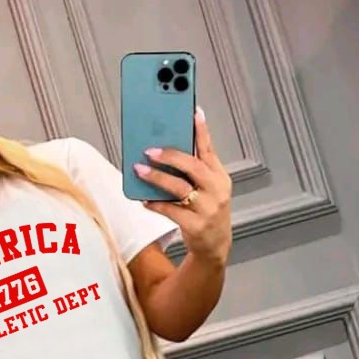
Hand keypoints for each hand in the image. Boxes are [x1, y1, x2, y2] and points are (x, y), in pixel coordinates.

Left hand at [133, 107, 232, 264]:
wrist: (215, 247)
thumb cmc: (207, 212)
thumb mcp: (209, 189)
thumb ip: (194, 171)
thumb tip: (167, 150)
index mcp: (220, 177)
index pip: (209, 149)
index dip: (201, 130)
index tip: (192, 111)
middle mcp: (217, 190)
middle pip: (193, 166)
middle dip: (170, 156)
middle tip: (149, 150)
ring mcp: (207, 209)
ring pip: (179, 188)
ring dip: (157, 178)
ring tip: (139, 170)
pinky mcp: (196, 225)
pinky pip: (171, 210)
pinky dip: (156, 204)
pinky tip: (144, 199)